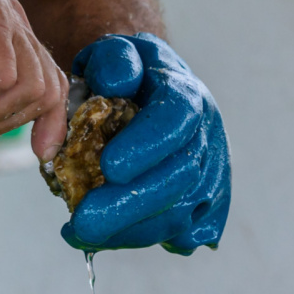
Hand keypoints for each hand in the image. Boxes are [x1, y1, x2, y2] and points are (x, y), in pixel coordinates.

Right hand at [0, 0, 67, 161]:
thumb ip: (7, 103)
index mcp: (15, 36)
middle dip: (4, 116)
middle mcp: (15, 20)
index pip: (55, 84)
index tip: (41, 152)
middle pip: (46, 89)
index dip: (53, 122)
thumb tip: (47, 144)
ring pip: (26, 84)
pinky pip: (2, 75)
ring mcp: (4, 14)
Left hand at [61, 33, 230, 253]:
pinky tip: (110, 238)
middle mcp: (207, 136)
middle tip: (82, 222)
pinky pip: (184, 234)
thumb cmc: (124, 76)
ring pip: (182, 213)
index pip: (176, 121)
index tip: (107, 167)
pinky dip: (148, 239)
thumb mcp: (113, 54)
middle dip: (130, 205)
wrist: (145, 92)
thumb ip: (113, 60)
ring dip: (131, 231)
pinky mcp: (206, 205)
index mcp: (185, 95)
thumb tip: (118, 82)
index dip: (146, 146)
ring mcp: (211, 173)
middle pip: (181, 178)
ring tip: (82, 233)